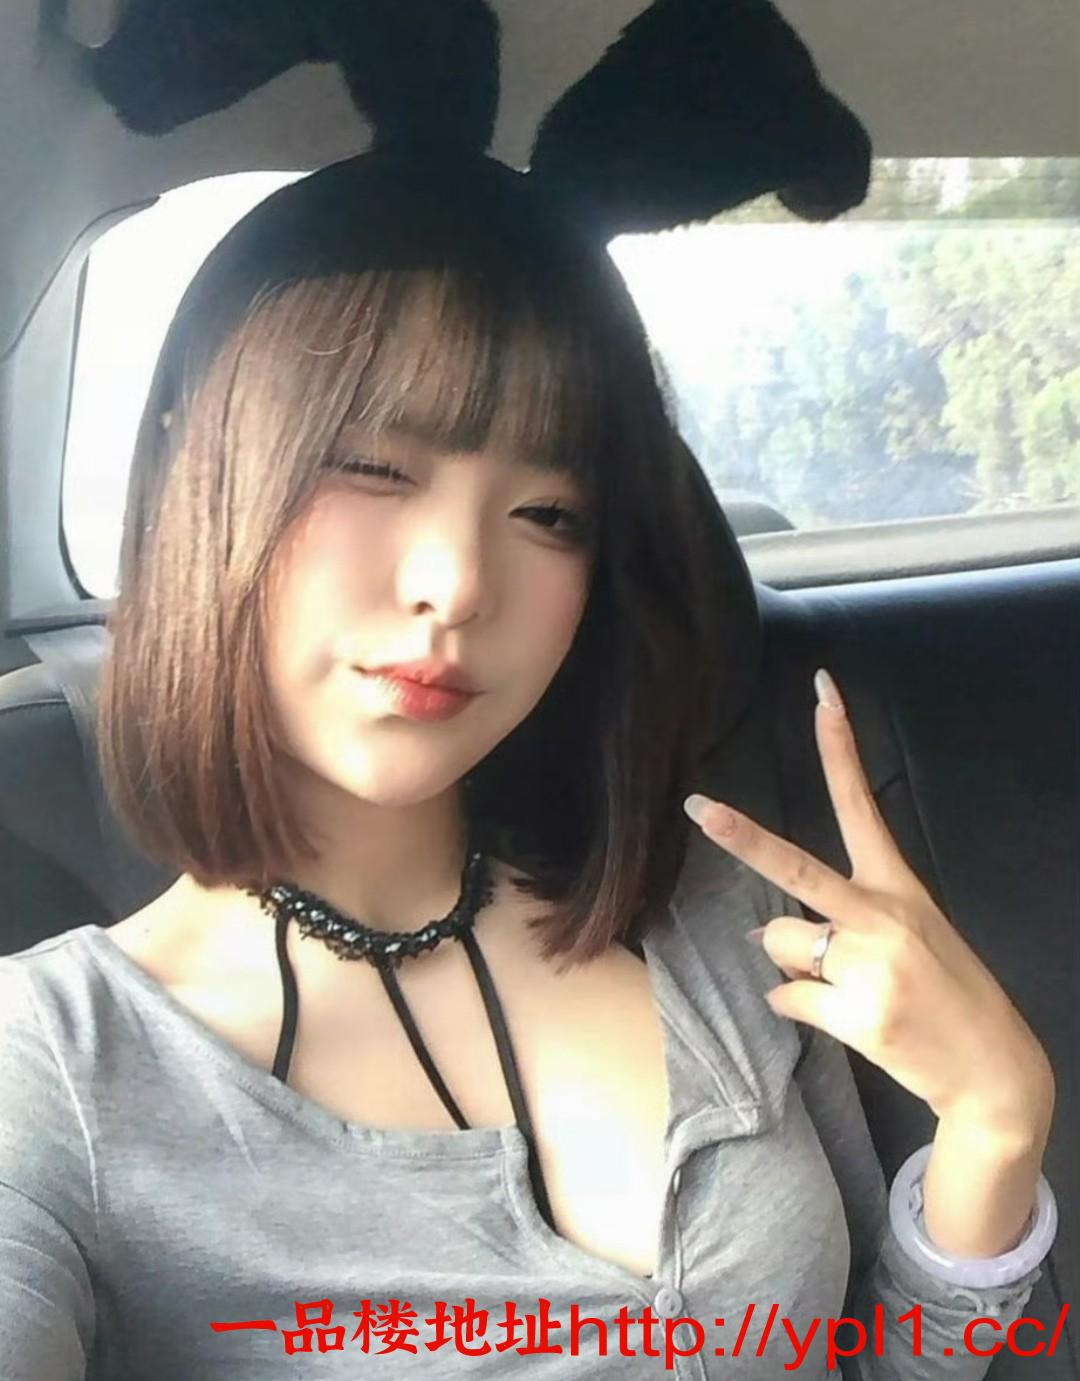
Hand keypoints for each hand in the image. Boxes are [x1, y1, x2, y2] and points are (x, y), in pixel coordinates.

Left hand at [683, 669, 1053, 1135]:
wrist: (992, 1070)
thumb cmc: (947, 992)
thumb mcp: (909, 936)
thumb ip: (841, 920)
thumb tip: (763, 930)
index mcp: (899, 887)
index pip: (862, 804)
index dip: (839, 746)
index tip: (820, 692)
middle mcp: (882, 917)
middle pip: (797, 867)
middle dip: (742, 838)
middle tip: (697, 808)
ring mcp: (869, 966)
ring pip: (779, 944)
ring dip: (793, 965)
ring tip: (844, 987)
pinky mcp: (858, 1014)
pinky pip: (786, 999)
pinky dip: (798, 1008)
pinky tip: (843, 1018)